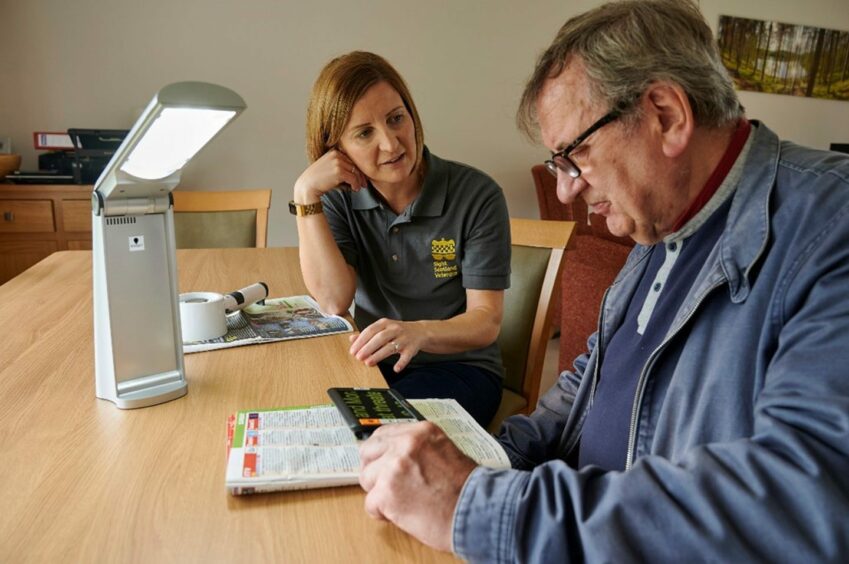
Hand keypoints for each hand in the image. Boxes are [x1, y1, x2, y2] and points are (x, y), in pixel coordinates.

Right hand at [293, 149, 365, 202]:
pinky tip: (354, 189)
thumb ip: (339, 164)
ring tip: (359, 187)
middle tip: (363, 183)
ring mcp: (337, 162)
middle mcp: (336, 154)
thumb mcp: (328, 166)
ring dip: (359, 181)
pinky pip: (353, 178)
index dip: (357, 168)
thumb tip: (356, 171)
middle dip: (360, 175)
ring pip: (355, 172)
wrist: (308, 186)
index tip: (360, 176)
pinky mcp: (339, 171)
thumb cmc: (318, 179)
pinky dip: (356, 184)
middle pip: (354, 165)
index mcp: (334, 151)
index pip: (350, 159)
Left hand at [348, 318, 426, 371]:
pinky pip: (406, 356)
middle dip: (368, 348)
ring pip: (391, 347)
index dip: (361, 341)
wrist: (420, 331)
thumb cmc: (398, 331)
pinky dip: (401, 363)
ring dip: (378, 355)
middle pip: (380, 338)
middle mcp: (395, 329)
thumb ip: (367, 334)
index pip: (371, 330)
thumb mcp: (383, 328)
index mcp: (385, 323)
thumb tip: (352, 339)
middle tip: (358, 357)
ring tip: (368, 362)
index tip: (353, 350)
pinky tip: (396, 369)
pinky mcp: (412, 348)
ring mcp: (404, 338)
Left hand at [359, 421, 476, 551]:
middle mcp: (406, 443)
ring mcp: (394, 466)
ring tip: (403, 501)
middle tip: (388, 485)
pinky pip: (370, 504)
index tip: (383, 464)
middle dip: (375, 470)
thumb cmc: (466, 489)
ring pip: (367, 478)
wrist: (477, 511)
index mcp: (421, 432)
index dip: (381, 453)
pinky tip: (403, 514)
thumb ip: (418, 449)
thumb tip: (394, 457)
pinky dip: (383, 514)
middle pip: (368, 452)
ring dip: (380, 493)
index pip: (383, 434)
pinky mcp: (387, 492)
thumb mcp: (444, 452)